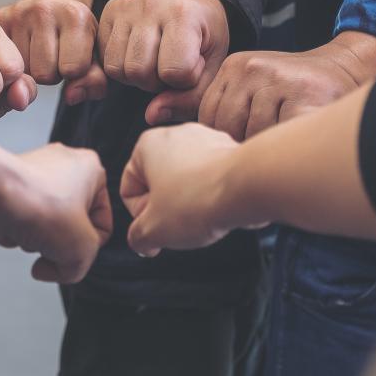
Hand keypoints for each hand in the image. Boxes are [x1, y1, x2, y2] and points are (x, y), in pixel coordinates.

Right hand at [0, 0, 107, 104]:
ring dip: (32, 70)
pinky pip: (4, 63)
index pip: (72, 70)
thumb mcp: (94, 57)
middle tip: (53, 55)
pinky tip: (25, 50)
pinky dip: (15, 63)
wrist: (53, 8)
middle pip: (43, 74)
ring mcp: (19, 12)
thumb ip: (94, 82)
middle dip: (51, 73)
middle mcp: (45, 9)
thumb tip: (71, 97)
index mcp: (75, 15)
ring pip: (23, 72)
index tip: (72, 57)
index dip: (73, 73)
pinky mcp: (0, 18)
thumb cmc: (75, 36)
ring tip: (39, 52)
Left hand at [0, 143, 111, 283]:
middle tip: (49, 241)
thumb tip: (57, 269)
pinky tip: (8, 230)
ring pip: (43, 225)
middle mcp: (60, 165)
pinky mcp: (6, 186)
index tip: (75, 251)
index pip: (102, 224)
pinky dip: (13, 233)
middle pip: (69, 226)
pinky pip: (18, 220)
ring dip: (34, 241)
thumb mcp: (82, 250)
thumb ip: (81, 266)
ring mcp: (31, 174)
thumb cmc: (40, 208)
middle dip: (57, 243)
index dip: (89, 247)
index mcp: (90, 169)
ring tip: (26, 234)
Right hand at [98, 0, 228, 124]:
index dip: (184, 80)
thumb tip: (151, 116)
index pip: (173, 71)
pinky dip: (120, 65)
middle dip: (155, 82)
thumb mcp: (212, 68)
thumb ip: (189, 99)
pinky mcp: (108, 11)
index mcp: (183, 15)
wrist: (192, 1)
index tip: (193, 66)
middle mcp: (151, 5)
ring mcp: (126, 6)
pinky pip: (103, 58)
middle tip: (169, 68)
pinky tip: (137, 55)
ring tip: (153, 62)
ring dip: (135, 76)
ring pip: (116, 68)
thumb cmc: (204, 38)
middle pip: (138, 71)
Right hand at [121, 123, 252, 256]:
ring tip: (202, 217)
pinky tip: (220, 209)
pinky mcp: (231, 150)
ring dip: (190, 203)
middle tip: (179, 224)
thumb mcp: (152, 231)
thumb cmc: (196, 201)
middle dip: (167, 209)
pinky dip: (213, 196)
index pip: (129, 189)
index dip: (140, 215)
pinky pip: (212, 179)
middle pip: (159, 184)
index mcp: (148, 145)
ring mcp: (206, 139)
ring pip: (187, 181)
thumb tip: (142, 241)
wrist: (246, 187)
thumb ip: (137, 237)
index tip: (157, 225)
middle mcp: (177, 134)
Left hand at [199, 33, 375, 140]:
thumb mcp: (242, 91)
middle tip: (271, 137)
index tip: (252, 133)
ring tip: (286, 136)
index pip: (208, 120)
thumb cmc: (290, 91)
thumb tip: (150, 115)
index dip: (229, 139)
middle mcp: (252, 68)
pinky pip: (281, 139)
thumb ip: (194, 103)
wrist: (347, 70)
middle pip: (227, 130)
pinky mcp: (304, 94)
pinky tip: (297, 138)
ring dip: (270, 149)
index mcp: (233, 67)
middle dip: (247, 146)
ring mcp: (278, 79)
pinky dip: (288, 147)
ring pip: (254, 138)